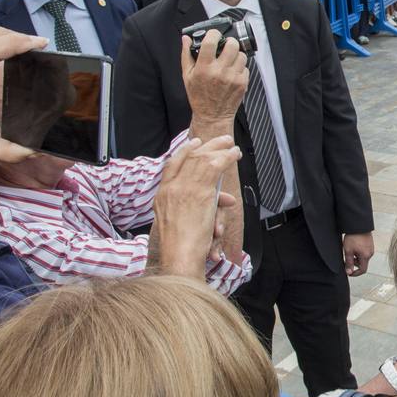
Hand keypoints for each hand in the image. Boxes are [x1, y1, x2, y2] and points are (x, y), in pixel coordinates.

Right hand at [148, 135, 241, 277]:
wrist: (179, 256)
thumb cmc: (180, 248)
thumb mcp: (179, 224)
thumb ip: (196, 208)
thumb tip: (222, 201)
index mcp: (162, 195)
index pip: (171, 165)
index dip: (183, 152)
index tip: (193, 143)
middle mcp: (171, 188)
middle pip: (189, 158)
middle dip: (205, 146)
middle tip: (218, 139)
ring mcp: (184, 189)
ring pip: (203, 159)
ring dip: (219, 148)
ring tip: (230, 143)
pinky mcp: (200, 192)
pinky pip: (215, 166)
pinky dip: (227, 158)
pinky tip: (235, 154)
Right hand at [182, 32, 247, 131]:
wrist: (212, 116)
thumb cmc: (198, 96)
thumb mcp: (187, 75)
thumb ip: (186, 55)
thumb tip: (186, 39)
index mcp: (204, 68)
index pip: (211, 42)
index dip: (214, 34)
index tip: (214, 35)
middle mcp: (220, 71)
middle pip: (232, 45)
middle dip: (229, 42)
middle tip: (225, 46)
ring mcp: (233, 77)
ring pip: (241, 55)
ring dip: (236, 54)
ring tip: (229, 60)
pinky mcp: (242, 83)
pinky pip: (246, 67)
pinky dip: (240, 67)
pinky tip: (233, 71)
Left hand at [342, 232, 373, 275]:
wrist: (359, 225)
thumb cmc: (353, 237)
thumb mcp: (348, 251)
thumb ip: (349, 263)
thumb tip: (349, 272)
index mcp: (366, 256)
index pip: (362, 270)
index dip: (355, 273)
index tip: (348, 272)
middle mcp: (370, 253)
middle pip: (362, 264)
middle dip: (354, 263)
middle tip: (347, 257)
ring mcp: (371, 248)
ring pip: (363, 258)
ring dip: (356, 257)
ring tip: (350, 249)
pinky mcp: (370, 244)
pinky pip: (365, 252)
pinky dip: (359, 252)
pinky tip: (354, 245)